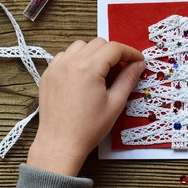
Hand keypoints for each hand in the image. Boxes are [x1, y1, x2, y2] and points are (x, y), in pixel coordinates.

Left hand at [27, 38, 144, 175]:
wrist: (60, 143)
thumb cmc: (89, 128)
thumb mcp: (115, 104)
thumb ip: (128, 80)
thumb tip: (139, 64)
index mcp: (88, 69)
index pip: (114, 48)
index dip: (130, 52)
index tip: (138, 61)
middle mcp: (70, 63)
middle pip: (98, 43)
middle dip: (113, 52)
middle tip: (121, 69)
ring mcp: (56, 67)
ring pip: (80, 46)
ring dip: (94, 53)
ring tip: (100, 71)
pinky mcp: (48, 75)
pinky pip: (64, 56)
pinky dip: (76, 58)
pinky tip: (83, 74)